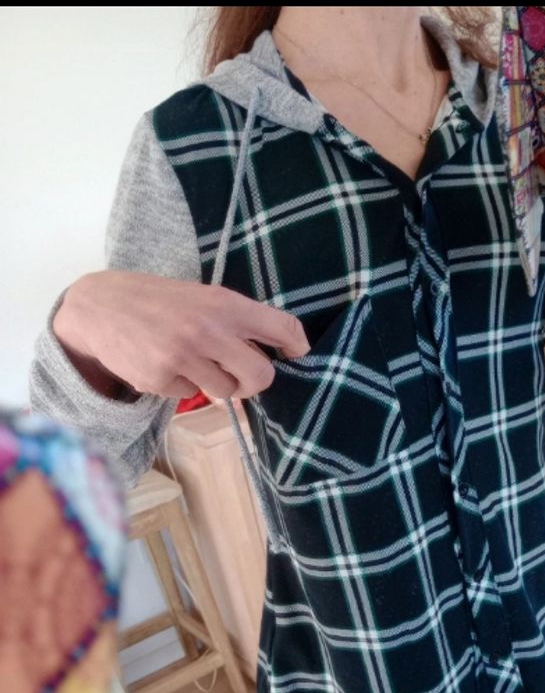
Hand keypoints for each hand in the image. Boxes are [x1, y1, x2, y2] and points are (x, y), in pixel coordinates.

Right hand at [56, 270, 310, 400]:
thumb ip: (235, 320)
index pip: (281, 328)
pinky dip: (181, 385)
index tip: (295, 354)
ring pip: (225, 390)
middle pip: (261, 376)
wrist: (99, 306)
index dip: (297, 345)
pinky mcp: (160, 379)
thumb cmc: (159, 301)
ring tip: (192, 360)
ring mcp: (183, 357)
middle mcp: (208, 330)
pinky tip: (164, 363)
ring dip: (215, 382)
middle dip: (255, 380)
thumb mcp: (201, 297)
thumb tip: (275, 350)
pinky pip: (189, 395)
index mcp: (224, 304)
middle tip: (242, 374)